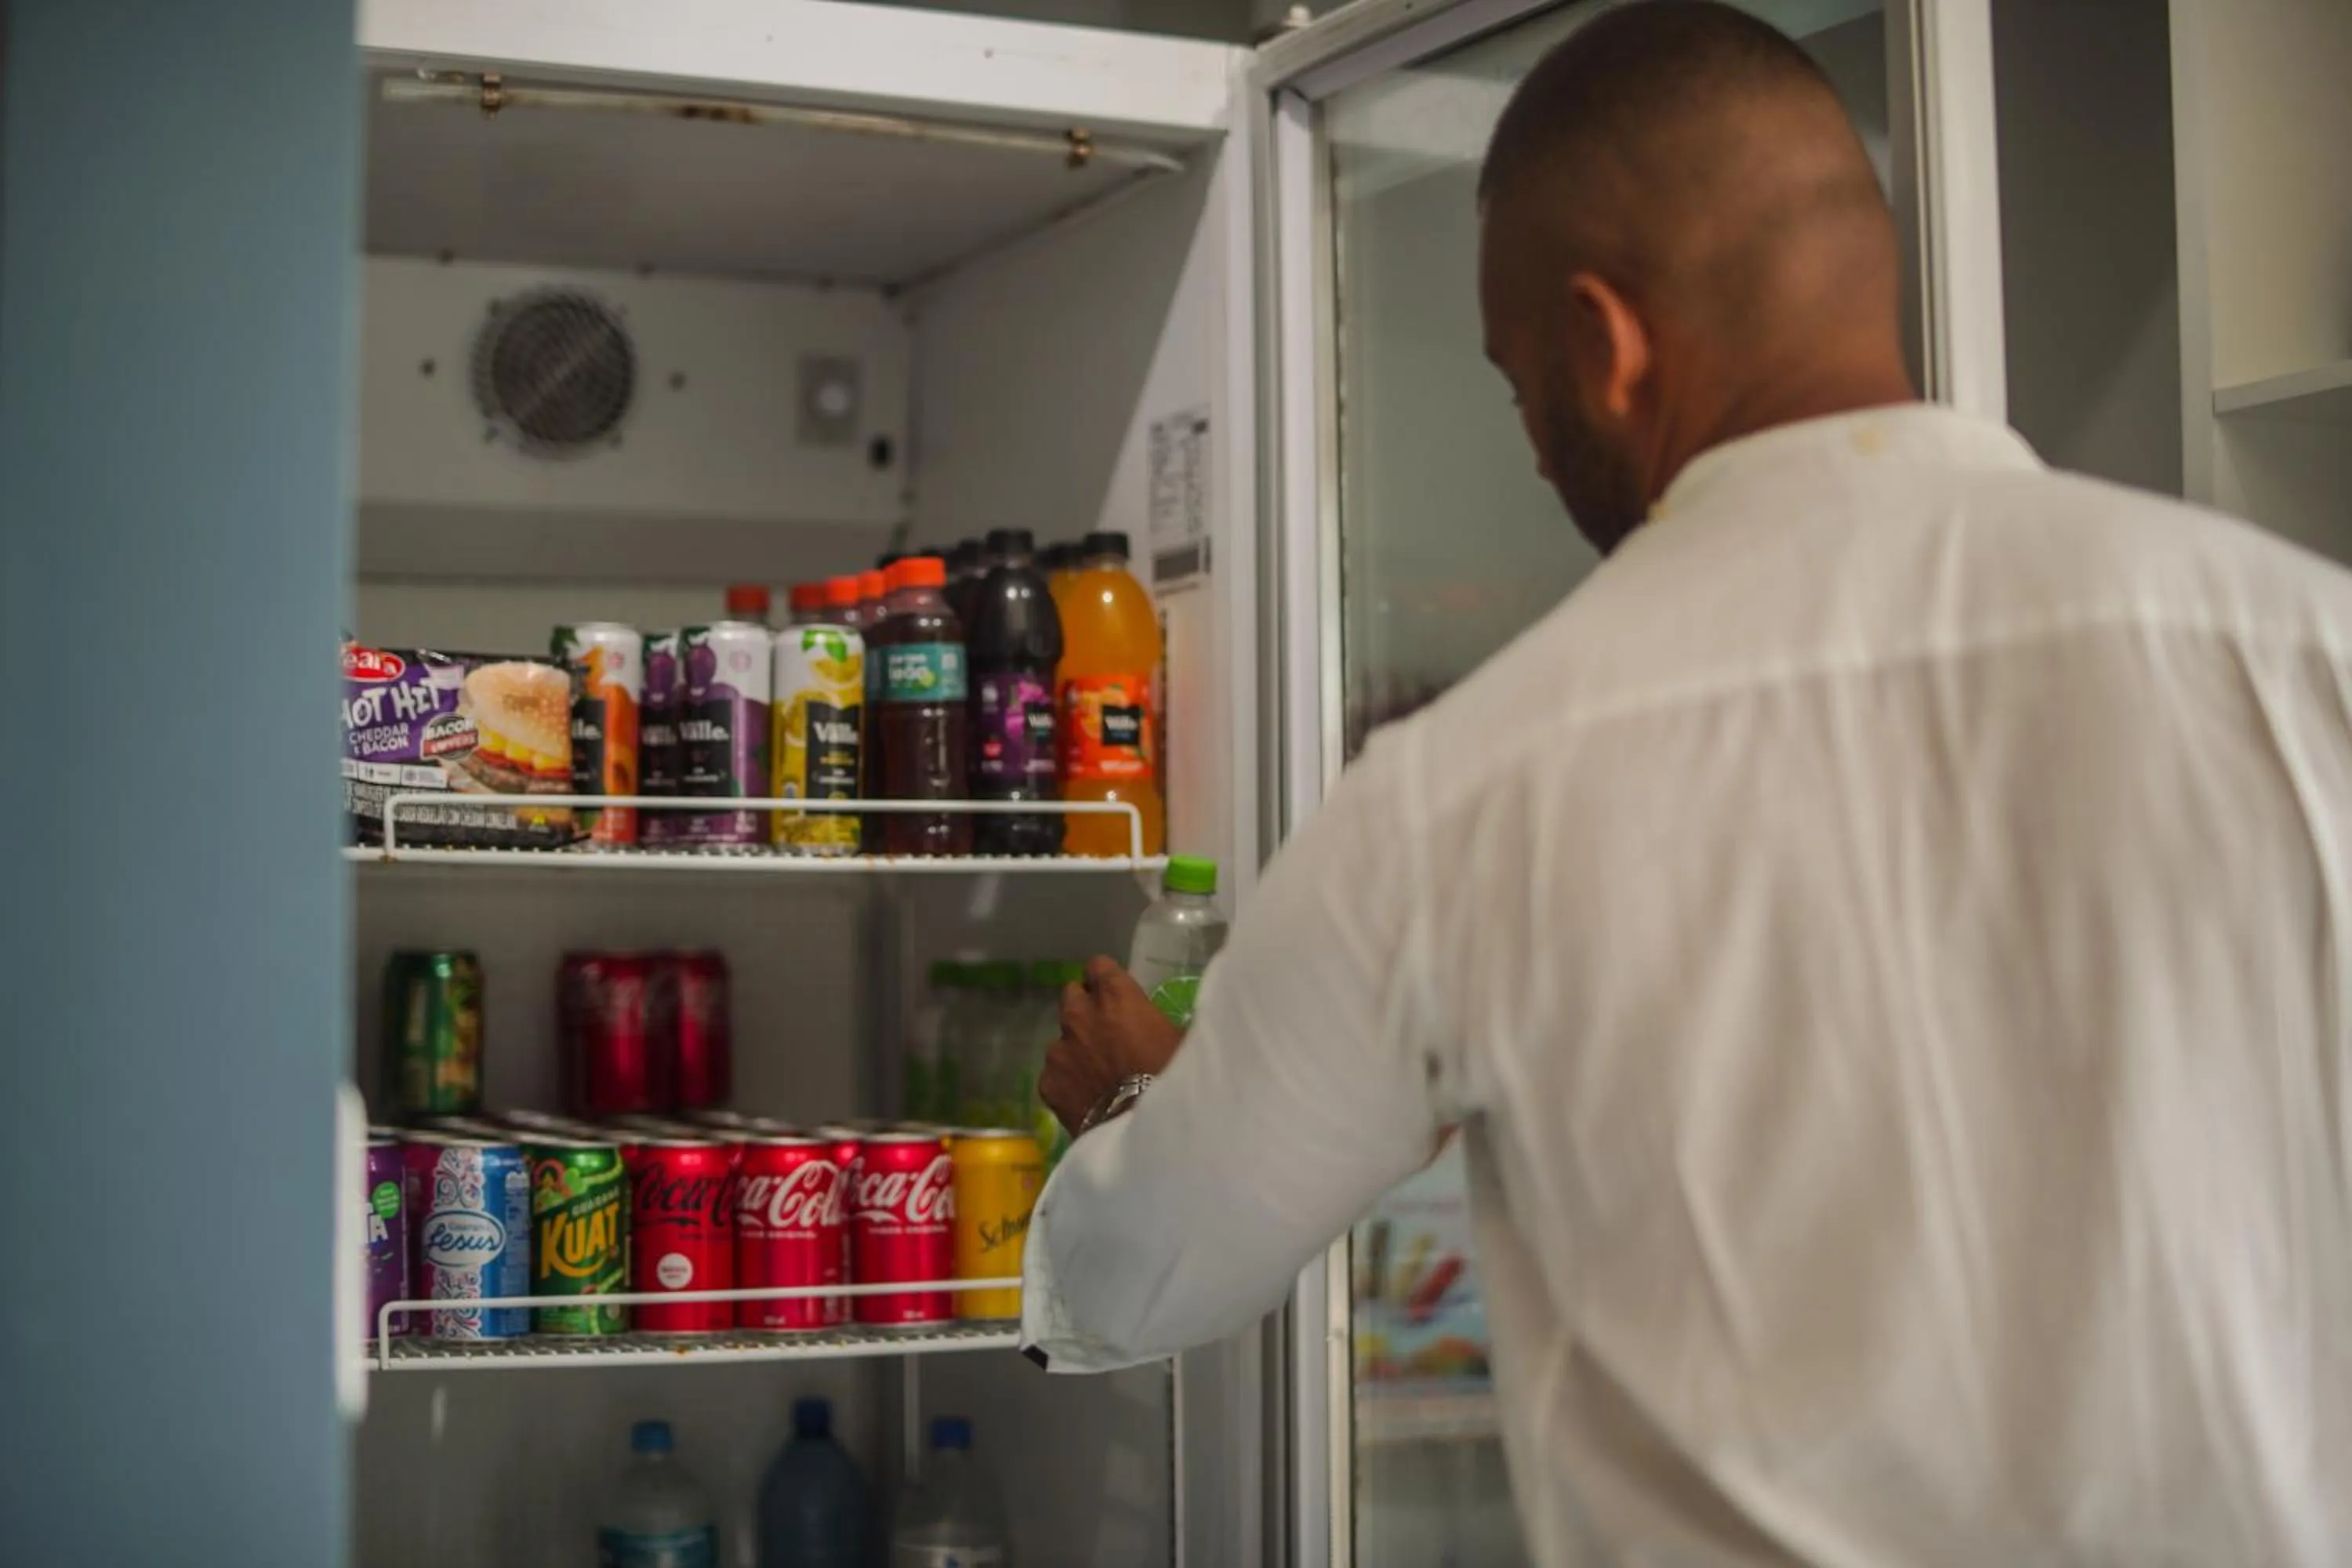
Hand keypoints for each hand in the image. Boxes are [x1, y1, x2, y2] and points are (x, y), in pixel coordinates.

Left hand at [1039, 956, 1184, 1136]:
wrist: (1143, 1130)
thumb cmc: (1173, 1078)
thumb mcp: (1179, 1039)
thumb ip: (1156, 1021)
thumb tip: (1159, 1022)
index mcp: (1115, 996)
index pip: (1098, 966)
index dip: (1106, 979)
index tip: (1115, 993)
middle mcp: (1080, 1015)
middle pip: (1071, 995)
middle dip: (1085, 1007)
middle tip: (1103, 1031)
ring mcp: (1058, 1050)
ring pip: (1061, 1039)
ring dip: (1075, 1048)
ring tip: (1096, 1073)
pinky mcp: (1047, 1082)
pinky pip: (1054, 1074)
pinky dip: (1066, 1082)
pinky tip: (1085, 1098)